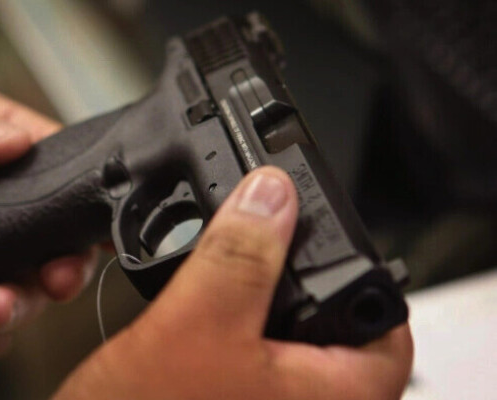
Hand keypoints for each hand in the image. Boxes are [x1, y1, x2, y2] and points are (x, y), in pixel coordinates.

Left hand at [0, 69, 97, 361]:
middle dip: (64, 271)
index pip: (70, 185)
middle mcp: (4, 217)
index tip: (97, 232)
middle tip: (55, 277)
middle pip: (59, 251)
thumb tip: (12, 140)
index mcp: (10, 162)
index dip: (90, 210)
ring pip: (24, 298)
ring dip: (18, 309)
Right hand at [54, 167, 412, 398]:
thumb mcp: (195, 324)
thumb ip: (240, 257)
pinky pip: (248, 354)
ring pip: (283, 338)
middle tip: (265, 242)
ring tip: (226, 269)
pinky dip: (229, 320)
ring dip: (254, 296)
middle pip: (331, 326)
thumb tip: (272, 196)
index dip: (358, 269)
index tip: (320, 235)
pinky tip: (199, 305)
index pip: (386, 327)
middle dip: (293, 276)